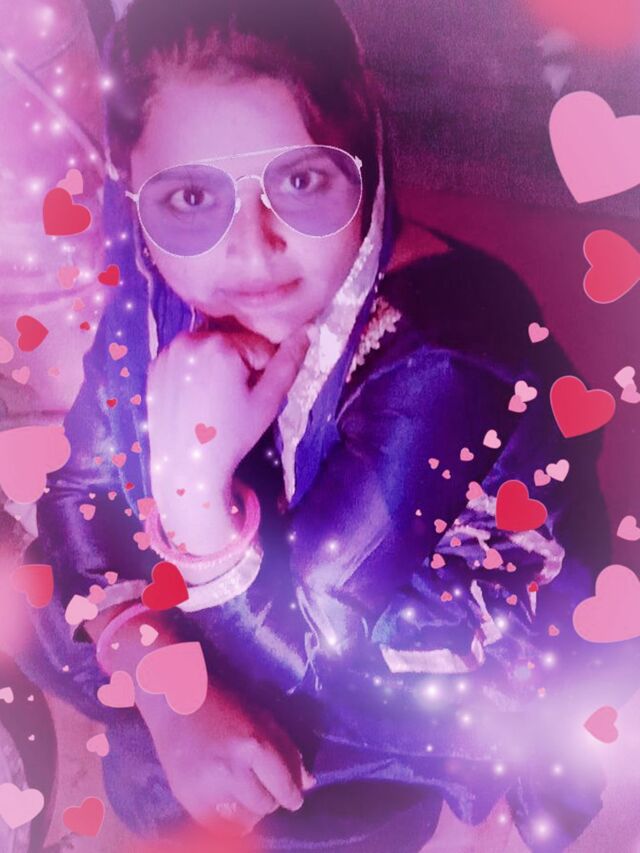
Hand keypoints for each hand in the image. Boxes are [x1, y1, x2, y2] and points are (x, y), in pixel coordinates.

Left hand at [147, 322, 310, 551]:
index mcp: (219, 345)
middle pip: (235, 343)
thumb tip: (307, 330)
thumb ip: (289, 362)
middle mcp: (189, 339)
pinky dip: (197, 370)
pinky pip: (190, 357)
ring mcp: (169, 351)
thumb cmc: (231, 436)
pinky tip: (196, 397)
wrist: (186, 466)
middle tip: (233, 401)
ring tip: (215, 400)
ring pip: (212, 348)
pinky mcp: (156, 364)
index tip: (250, 398)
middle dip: (241, 366)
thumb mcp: (268, 401)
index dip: (264, 373)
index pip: (260, 346)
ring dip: (220, 366)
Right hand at [148, 683, 310, 833]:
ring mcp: (207, 788)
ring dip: (249, 810)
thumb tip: (308, 784)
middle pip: (265, 806)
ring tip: (243, 793)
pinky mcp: (187, 799)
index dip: (292, 796)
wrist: (175, 702)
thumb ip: (286, 750)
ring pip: (243, 821)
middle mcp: (231, 770)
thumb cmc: (223, 704)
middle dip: (269, 799)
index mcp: (253, 745)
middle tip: (263, 787)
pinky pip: (218, 824)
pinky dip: (226, 817)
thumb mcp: (261, 718)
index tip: (293, 798)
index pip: (284, 787)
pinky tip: (225, 798)